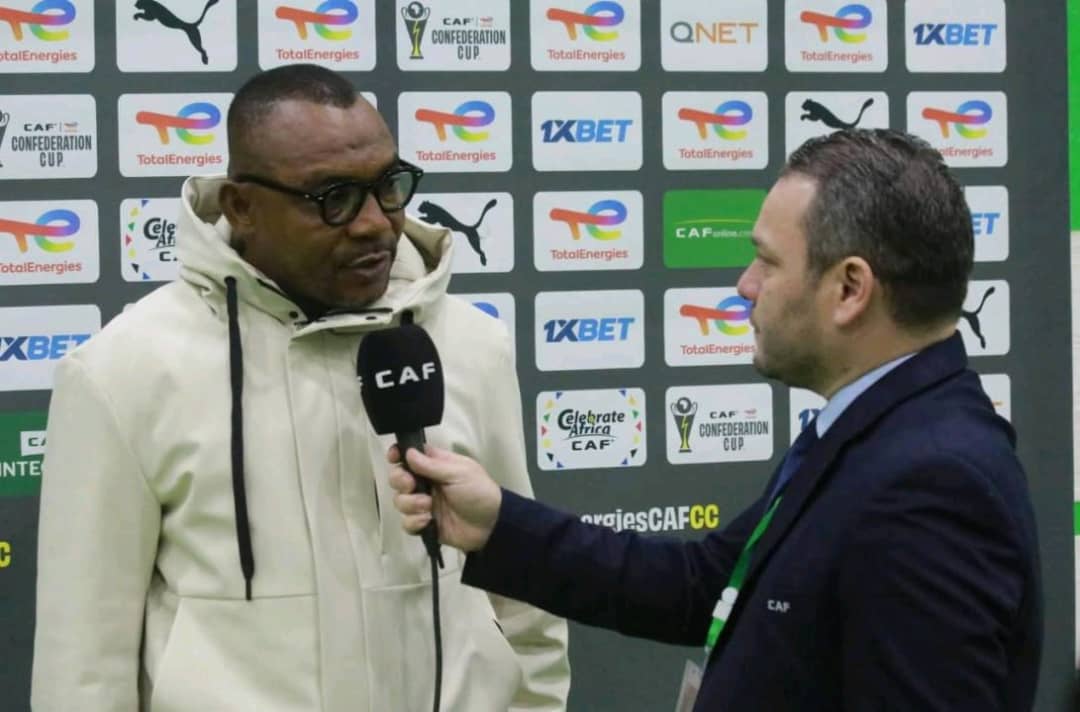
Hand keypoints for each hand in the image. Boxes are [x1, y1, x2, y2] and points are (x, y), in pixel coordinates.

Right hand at [387, 445, 502, 551]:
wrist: (490, 525)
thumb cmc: (478, 491)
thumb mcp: (459, 473)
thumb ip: (432, 465)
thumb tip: (408, 452)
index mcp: (435, 465)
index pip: (410, 456)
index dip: (398, 455)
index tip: (393, 458)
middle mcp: (426, 483)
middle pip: (398, 478)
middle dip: (400, 481)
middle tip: (411, 485)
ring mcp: (423, 504)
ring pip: (400, 501)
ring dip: (410, 504)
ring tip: (428, 507)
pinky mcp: (424, 524)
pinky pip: (406, 522)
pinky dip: (414, 522)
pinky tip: (428, 521)